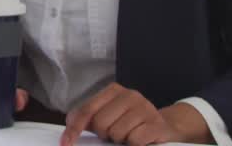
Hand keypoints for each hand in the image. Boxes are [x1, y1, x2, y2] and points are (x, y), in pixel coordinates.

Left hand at [62, 83, 203, 145]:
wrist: (165, 127)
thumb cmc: (130, 123)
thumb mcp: (108, 117)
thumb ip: (88, 119)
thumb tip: (67, 134)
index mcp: (113, 91)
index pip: (86, 110)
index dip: (74, 129)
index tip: (65, 143)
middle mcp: (129, 95)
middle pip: (101, 124)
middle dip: (105, 135)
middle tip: (115, 135)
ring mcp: (145, 108)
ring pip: (117, 133)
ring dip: (121, 140)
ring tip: (129, 136)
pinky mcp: (157, 124)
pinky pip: (134, 140)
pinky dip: (134, 144)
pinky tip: (140, 139)